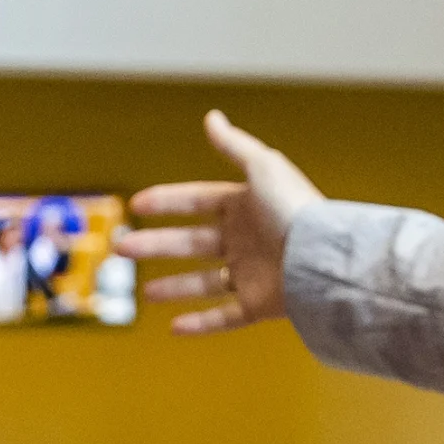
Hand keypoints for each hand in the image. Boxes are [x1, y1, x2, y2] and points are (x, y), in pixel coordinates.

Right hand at [119, 111, 324, 334]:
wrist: (321, 258)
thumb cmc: (294, 209)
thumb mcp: (262, 168)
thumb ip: (234, 145)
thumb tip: (211, 117)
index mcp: (245, 206)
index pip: (197, 200)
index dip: (167, 201)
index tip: (136, 205)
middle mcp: (246, 240)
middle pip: (191, 243)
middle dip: (155, 245)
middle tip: (122, 248)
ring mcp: (252, 274)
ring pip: (204, 283)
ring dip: (174, 287)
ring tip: (145, 293)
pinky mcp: (260, 305)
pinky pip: (226, 318)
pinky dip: (201, 324)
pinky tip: (174, 326)